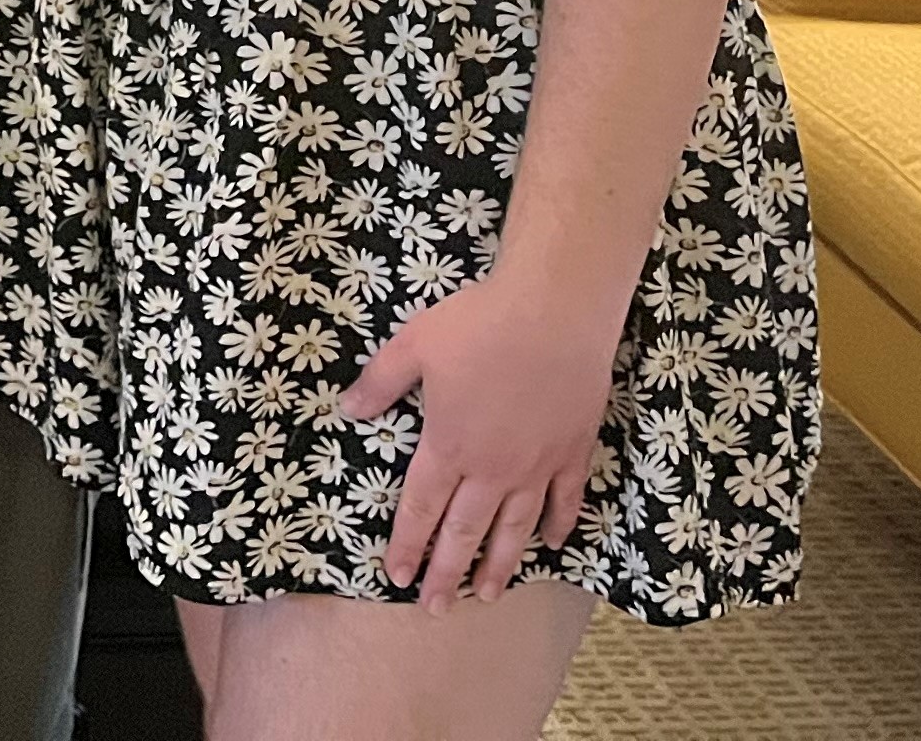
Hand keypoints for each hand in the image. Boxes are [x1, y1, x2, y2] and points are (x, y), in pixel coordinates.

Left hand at [338, 266, 623, 601]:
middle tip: (437, 608)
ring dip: (500, 565)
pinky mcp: (572, 452)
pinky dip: (557, 526)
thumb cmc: (478, 323)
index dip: (408, 546)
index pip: (421, 509)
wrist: (554, 312)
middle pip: (465, 532)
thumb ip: (380, 382)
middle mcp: (492, 468)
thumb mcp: (412, 344)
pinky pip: (565, 501)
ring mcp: (536, 465)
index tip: (398, 578)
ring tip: (488, 595)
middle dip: (448, 573)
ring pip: (515, 528)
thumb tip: (349, 411)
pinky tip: (550, 545)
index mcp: (449, 446)